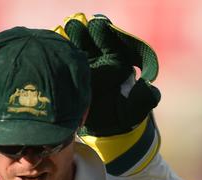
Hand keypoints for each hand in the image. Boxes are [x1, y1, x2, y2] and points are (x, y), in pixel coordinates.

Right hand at [55, 13, 160, 135]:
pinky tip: (51, 48)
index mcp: (115, 63)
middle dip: (82, 32)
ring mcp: (82, 69)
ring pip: (73, 50)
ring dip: (67, 40)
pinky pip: (61, 65)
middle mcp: (98, 62)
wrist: (107, 131)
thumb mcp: (138, 108)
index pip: (109, 43)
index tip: (98, 26)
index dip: (103, 34)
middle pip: (88, 41)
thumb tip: (150, 86)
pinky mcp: (68, 78)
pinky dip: (57, 56)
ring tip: (60, 32)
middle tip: (75, 25)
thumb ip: (146, 97)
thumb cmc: (126, 116)